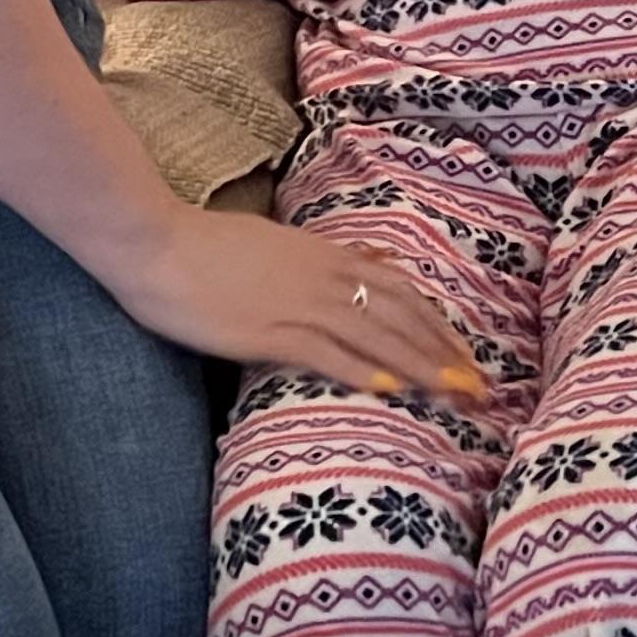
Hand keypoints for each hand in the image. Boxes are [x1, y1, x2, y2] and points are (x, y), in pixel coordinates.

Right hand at [118, 208, 482, 401]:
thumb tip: (364, 265)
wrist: (156, 243)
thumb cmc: (208, 247)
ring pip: (376, 336)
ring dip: (420, 366)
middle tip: (480, 386)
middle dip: (445, 352)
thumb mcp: (277, 245)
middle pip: (401, 316)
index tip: (466, 354)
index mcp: (327, 257)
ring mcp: (298, 305)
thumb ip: (321, 260)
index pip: (401, 292)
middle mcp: (324, 279)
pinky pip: (326, 353)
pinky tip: (390, 389)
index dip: (438, 326)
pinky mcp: (268, 331)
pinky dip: (362, 370)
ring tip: (455, 393)